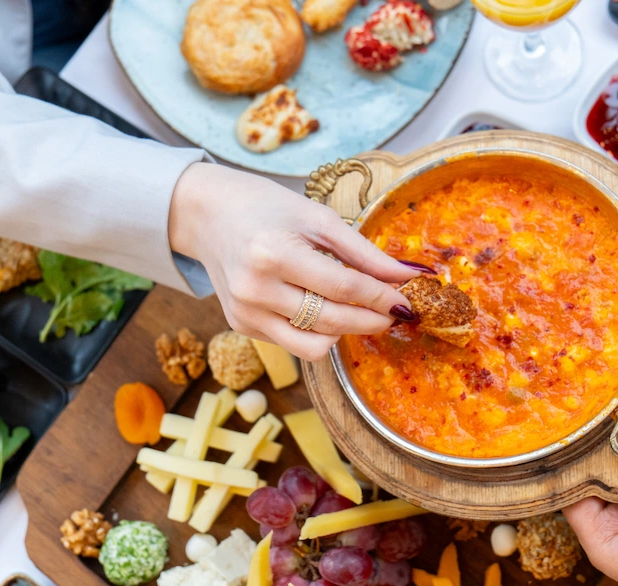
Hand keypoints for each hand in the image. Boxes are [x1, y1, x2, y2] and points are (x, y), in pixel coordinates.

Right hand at [168, 163, 426, 359]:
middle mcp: (255, 289)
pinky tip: (320, 307)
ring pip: (315, 345)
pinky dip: (317, 331)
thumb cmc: (268, 209)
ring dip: (346, 331)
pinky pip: (294, 343)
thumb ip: (364, 251)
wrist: (208, 215)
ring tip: (359, 310)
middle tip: (394, 312)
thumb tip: (409, 275)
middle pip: (332, 321)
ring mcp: (245, 313)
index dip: (381, 297)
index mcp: (274, 253)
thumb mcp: (318, 218)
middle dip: (372, 320)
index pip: (343, 288)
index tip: (406, 302)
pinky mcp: (241, 326)